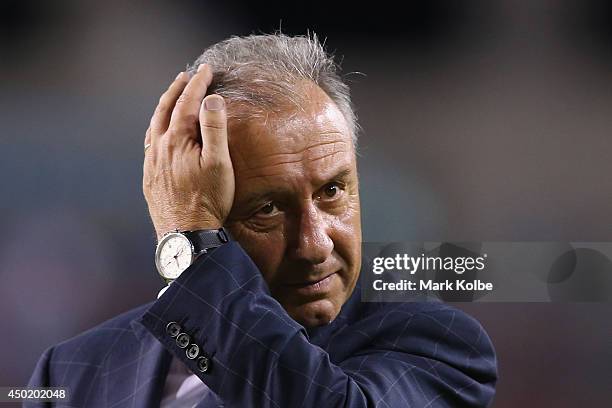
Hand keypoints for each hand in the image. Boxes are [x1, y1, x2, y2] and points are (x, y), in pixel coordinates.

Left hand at [143, 64, 234, 240]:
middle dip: (177, 90)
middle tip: (187, 75)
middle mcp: (160, 147)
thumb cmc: (209, 200)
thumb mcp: (219, 163)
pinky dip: (156, 128)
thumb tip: (211, 99)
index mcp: (177, 140)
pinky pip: (150, 143)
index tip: (207, 69)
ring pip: (154, 125)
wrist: (186, 234)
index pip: (187, 102)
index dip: (198, 84)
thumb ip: (214, 129)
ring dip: (164, 107)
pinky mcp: (150, 177)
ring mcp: (152, 163)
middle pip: (165, 109)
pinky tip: (160, 133)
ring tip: (172, 98)